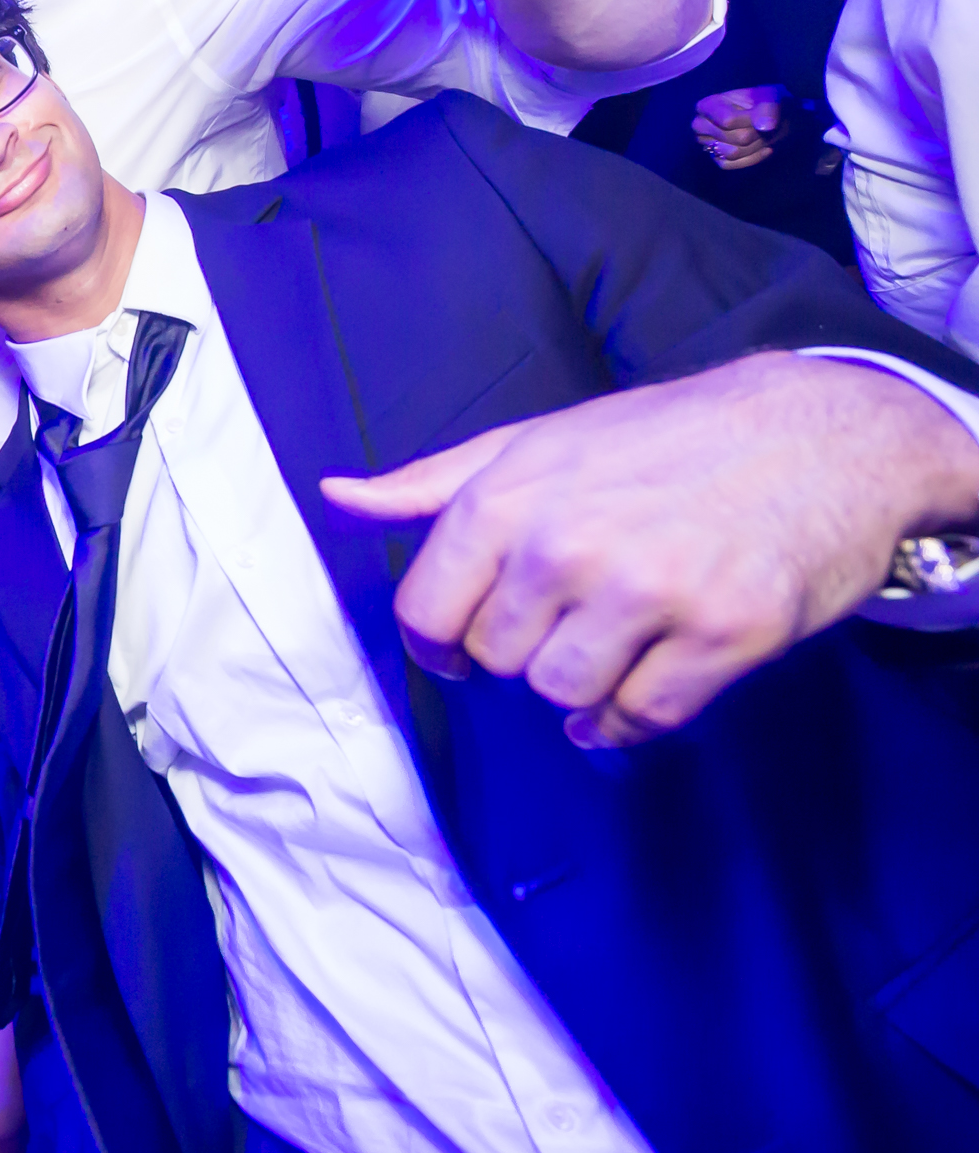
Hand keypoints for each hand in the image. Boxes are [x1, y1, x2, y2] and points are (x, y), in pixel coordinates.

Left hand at [321, 353, 978, 747]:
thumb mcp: (535, 441)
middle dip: (521, 652)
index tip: (464, 642)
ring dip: (580, 685)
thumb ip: (431, 484)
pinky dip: (632, 717)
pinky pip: (643, 717)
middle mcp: (569, 547)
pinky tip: (643, 682)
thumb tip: (335, 497)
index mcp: (508, 499)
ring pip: (563, 695)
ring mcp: (650, 593)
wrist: (816, 435)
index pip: (426, 615)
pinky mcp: (726, 634)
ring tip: (610, 641)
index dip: (440, 641)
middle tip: (566, 619)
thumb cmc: (661, 439)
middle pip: (496, 661)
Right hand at [690, 85, 782, 169]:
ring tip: (763, 135)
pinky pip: (731, 164)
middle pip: (735, 138)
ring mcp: (705, 142)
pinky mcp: (715, 157)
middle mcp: (700, 124)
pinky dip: (752, 158)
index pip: (728, 121)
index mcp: (708, 105)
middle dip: (756, 134)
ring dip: (755, 146)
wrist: (768, 118)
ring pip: (733, 153)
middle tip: (764, 126)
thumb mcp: (770, 100)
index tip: (763, 115)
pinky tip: (764, 148)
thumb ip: (768, 110)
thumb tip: (764, 127)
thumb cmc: (764, 105)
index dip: (752, 121)